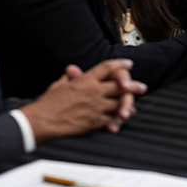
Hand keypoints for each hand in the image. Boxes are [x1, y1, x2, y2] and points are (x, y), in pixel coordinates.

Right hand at [19, 59, 146, 142]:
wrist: (44, 120)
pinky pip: (112, 117)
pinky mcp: (95, 121)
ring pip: (119, 102)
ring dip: (129, 103)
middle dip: (133, 85)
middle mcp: (94, 92)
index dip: (120, 65)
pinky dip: (119, 117)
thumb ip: (70, 76)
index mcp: (85, 80)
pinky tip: (123, 116)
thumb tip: (74, 71)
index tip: (128, 64)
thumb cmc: (48, 103)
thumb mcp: (59, 84)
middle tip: (142, 87)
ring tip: (134, 103)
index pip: (107, 68)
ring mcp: (96, 107)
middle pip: (120, 85)